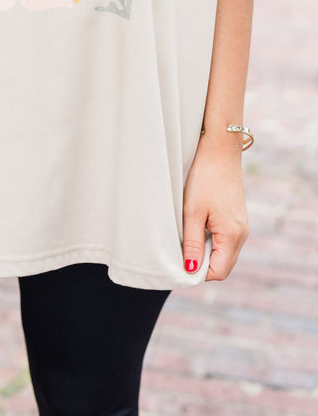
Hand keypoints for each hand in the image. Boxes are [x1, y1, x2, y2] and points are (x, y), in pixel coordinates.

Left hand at [182, 139, 248, 280]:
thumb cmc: (204, 178)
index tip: (180, 261)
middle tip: (181, 248)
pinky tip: (197, 225)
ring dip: (206, 251)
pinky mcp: (237, 218)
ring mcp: (242, 226)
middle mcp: (242, 234)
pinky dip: (212, 240)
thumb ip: (191, 243)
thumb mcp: (192, 212)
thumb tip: (190, 270)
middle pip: (223, 265)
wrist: (220, 150)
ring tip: (188, 234)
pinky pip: (226, 240)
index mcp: (232, 235)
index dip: (198, 272)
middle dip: (202, 263)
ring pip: (224, 253)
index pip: (218, 272)